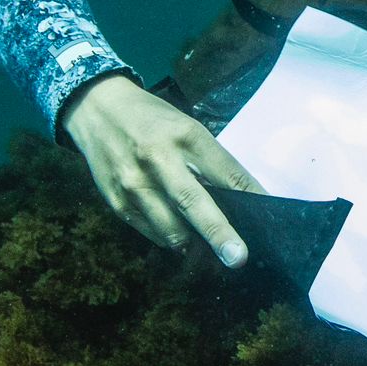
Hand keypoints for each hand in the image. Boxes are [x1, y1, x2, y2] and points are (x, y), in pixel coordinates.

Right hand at [59, 74, 257, 265]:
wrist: (97, 108)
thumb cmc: (152, 119)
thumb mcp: (186, 127)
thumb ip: (209, 162)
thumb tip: (239, 201)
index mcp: (185, 135)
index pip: (225, 172)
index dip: (250, 197)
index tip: (268, 219)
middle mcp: (158, 159)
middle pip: (194, 203)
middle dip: (218, 233)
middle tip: (238, 257)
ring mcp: (134, 183)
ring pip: (171, 229)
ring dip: (193, 242)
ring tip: (204, 243)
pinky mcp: (116, 202)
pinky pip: (152, 233)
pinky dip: (169, 237)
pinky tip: (177, 230)